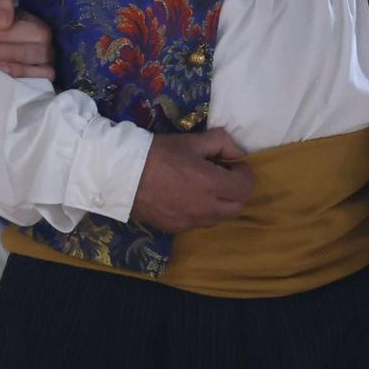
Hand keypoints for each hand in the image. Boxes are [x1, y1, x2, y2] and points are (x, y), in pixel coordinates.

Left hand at [0, 0, 55, 79]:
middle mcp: (43, 37)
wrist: (33, 45)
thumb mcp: (7, 13)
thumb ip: (0, 6)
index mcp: (32, 19)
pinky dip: (21, 72)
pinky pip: (38, 74)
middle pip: (15, 42)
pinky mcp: (49, 72)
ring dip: (0, 58)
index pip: (5, 25)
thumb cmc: (15, 30)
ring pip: (25, 57)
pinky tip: (2, 71)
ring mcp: (48, 56)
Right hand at [128, 128, 254, 232]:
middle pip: (237, 207)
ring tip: (204, 188)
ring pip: (219, 218)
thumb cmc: (158, 153)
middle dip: (235, 191)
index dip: (244, 174)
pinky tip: (186, 198)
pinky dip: (201, 212)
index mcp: (212, 184)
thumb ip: (221, 142)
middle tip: (221, 176)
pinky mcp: (176, 228)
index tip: (233, 164)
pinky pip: (198, 223)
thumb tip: (237, 153)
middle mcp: (206, 208)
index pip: (246, 187)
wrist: (122, 175)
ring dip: (220, 204)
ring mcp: (190, 222)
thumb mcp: (191, 140)